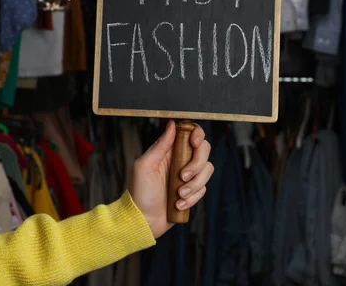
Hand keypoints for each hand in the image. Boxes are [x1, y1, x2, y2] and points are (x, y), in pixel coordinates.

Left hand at [128, 120, 212, 237]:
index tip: (194, 143)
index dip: (197, 135)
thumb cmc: (139, 193)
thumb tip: (172, 124)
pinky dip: (192, 198)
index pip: (191, 134)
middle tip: (182, 177)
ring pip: (207, 171)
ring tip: (179, 196)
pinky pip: (203, 189)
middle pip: (204, 151)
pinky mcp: (192, 192)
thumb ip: (160, 145)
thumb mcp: (144, 166)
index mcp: (169, 151)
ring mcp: (188, 176)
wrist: (142, 221)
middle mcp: (181, 161)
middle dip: (196, 165)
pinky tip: (178, 205)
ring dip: (194, 185)